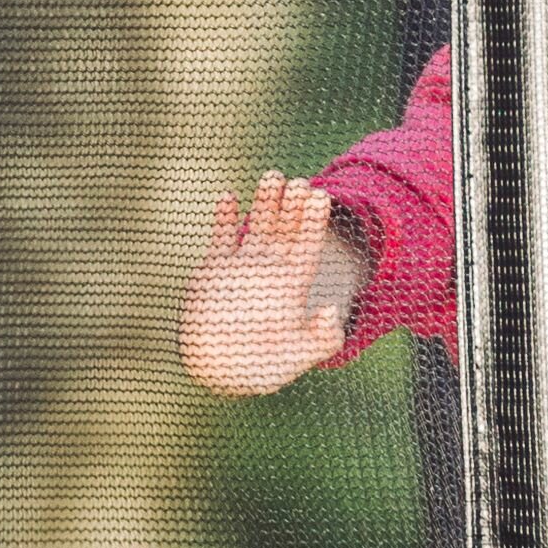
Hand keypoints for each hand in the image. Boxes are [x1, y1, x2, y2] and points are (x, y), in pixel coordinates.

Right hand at [178, 173, 364, 395]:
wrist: (219, 371)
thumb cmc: (261, 367)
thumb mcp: (298, 357)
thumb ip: (322, 340)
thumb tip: (333, 311)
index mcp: (292, 286)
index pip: (308, 246)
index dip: (314, 222)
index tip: (320, 197)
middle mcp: (269, 270)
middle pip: (285, 229)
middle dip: (292, 204)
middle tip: (298, 182)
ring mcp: (241, 267)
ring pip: (256, 225)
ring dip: (264, 201)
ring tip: (272, 176)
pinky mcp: (214, 270)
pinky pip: (222, 238)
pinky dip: (224, 218)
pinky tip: (229, 198)